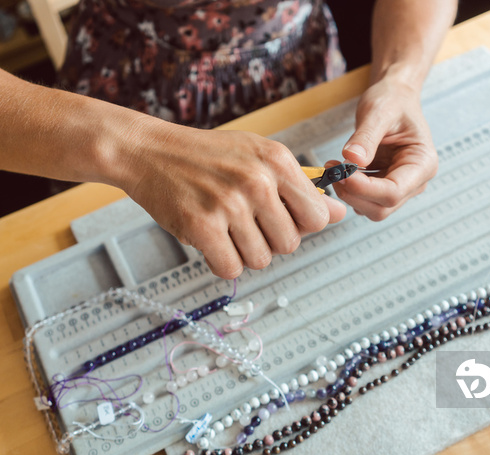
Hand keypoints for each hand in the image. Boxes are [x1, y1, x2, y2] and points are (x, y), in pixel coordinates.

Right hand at [122, 124, 346, 278]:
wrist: (150, 151)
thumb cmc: (207, 156)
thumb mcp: (259, 156)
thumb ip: (299, 186)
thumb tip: (339, 214)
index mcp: (277, 161)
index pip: (318, 216)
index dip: (303, 226)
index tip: (283, 219)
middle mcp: (257, 181)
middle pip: (290, 244)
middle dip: (271, 241)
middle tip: (247, 224)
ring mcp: (229, 204)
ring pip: (261, 259)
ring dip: (244, 252)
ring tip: (226, 229)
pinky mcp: (201, 226)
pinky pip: (230, 268)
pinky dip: (222, 262)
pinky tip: (211, 241)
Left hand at [332, 76, 437, 220]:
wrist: (394, 99)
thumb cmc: (392, 102)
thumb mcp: (378, 112)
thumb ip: (366, 136)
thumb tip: (351, 159)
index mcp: (423, 164)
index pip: (393, 192)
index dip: (364, 188)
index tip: (341, 172)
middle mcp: (415, 182)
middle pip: (381, 208)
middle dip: (353, 193)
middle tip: (332, 170)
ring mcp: (400, 188)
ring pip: (371, 209)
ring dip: (348, 193)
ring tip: (334, 166)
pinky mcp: (384, 188)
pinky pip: (364, 200)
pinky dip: (348, 189)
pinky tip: (340, 169)